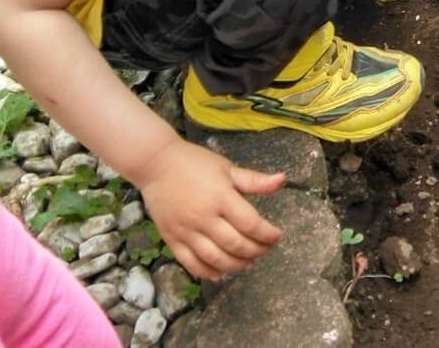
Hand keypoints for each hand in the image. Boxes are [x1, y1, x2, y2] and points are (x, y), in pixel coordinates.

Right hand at [135, 139, 284, 280]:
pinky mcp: (172, 239)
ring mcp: (186, 231)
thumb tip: (282, 180)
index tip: (277, 236)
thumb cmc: (195, 163)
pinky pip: (191, 263)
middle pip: (235, 245)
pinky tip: (220, 274)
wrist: (156, 165)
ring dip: (236, 265)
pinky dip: (207, 273)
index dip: (268, 234)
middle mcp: (204, 218)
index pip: (250, 224)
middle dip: (256, 251)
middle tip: (266, 249)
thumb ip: (254, 180)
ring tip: (249, 263)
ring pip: (215, 259)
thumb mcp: (227, 168)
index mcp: (221, 198)